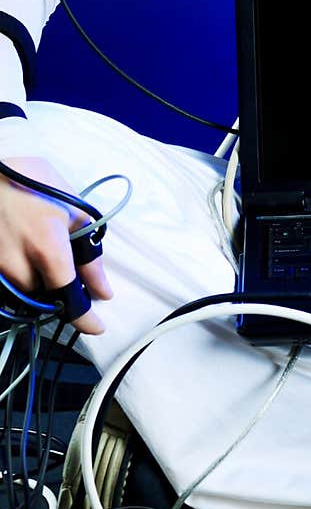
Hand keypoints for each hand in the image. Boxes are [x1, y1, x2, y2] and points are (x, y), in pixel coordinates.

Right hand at [0, 155, 112, 333]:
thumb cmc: (34, 181)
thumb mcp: (72, 211)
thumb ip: (89, 256)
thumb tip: (103, 291)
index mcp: (47, 250)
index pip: (68, 299)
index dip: (84, 319)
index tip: (97, 327)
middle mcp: (18, 265)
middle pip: (45, 296)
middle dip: (58, 287)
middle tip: (63, 264)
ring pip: (23, 291)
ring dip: (36, 280)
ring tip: (37, 248)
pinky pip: (6, 283)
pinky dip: (17, 275)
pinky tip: (21, 249)